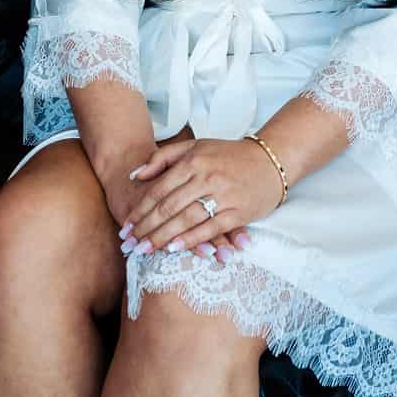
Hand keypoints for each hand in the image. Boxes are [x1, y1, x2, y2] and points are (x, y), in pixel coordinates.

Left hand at [120, 137, 278, 259]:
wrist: (270, 160)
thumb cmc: (229, 154)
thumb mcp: (195, 146)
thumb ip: (163, 158)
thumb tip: (135, 175)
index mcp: (193, 161)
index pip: (159, 190)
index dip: (140, 210)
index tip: (126, 225)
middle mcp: (206, 177)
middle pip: (169, 207)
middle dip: (146, 228)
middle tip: (130, 244)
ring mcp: (223, 195)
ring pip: (186, 219)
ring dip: (163, 237)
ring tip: (145, 249)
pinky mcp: (238, 212)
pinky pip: (210, 228)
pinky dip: (190, 240)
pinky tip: (174, 248)